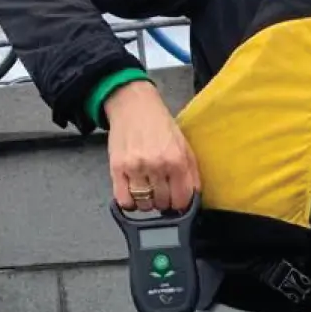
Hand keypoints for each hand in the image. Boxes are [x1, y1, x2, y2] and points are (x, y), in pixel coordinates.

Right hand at [104, 80, 200, 212]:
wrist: (134, 106)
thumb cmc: (160, 126)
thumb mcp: (184, 146)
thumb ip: (191, 173)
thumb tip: (193, 198)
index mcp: (177, 160)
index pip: (182, 200)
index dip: (180, 204)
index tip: (176, 201)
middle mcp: (156, 165)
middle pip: (162, 204)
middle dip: (164, 202)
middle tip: (161, 191)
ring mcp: (135, 167)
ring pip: (144, 204)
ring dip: (147, 203)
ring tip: (148, 190)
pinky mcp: (117, 168)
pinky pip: (124, 200)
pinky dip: (130, 203)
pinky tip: (134, 194)